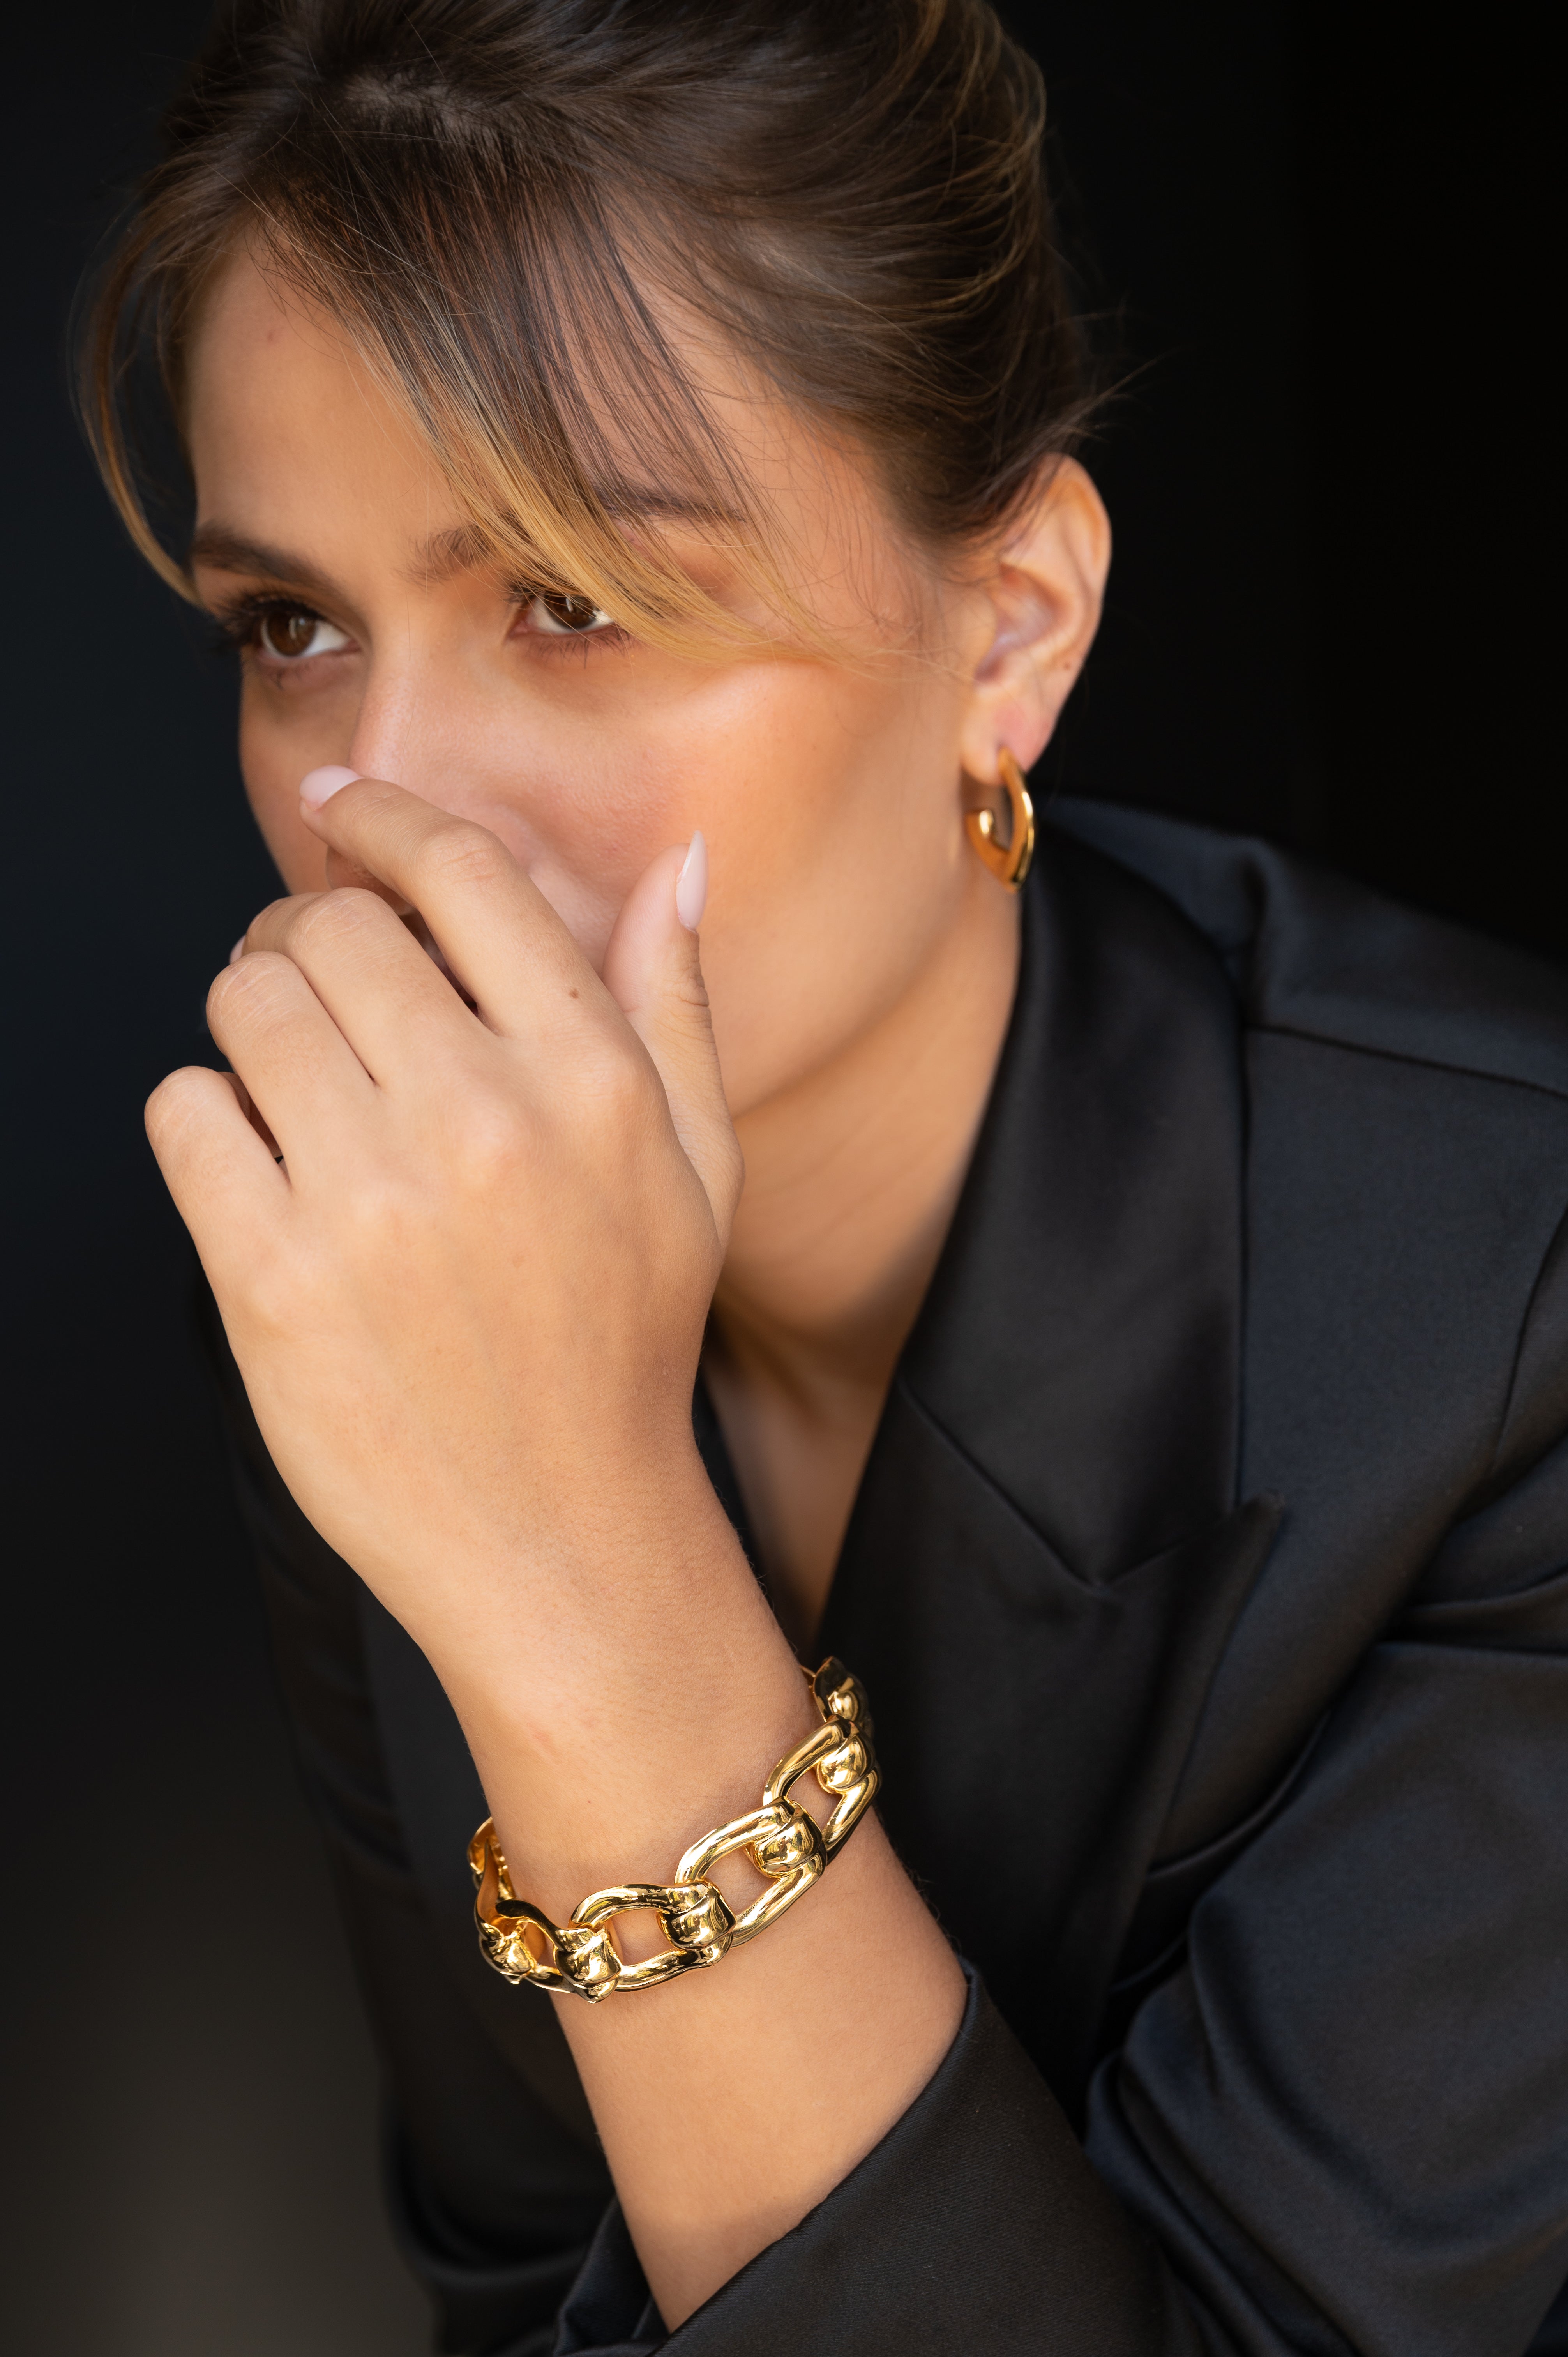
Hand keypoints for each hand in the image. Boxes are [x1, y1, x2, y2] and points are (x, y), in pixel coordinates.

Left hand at [147, 777, 745, 1701]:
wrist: (560, 1536)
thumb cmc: (622, 1347)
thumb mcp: (696, 1172)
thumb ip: (676, 1008)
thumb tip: (676, 864)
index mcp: (591, 1083)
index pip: (462, 876)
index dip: (384, 815)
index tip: (342, 804)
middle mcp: (482, 1123)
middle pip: (328, 925)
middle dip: (308, 937)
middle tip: (318, 990)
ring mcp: (369, 1202)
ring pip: (243, 1001)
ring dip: (253, 1023)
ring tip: (294, 1088)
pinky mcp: (269, 1277)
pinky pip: (182, 1111)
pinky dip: (204, 1121)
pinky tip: (261, 1173)